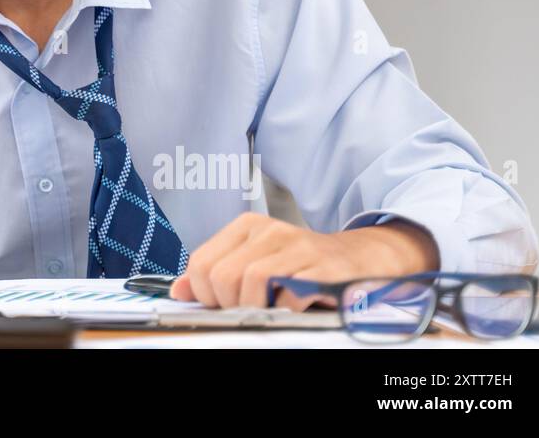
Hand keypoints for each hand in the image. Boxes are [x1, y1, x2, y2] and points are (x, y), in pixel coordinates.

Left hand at [168, 212, 439, 310]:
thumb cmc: (302, 264)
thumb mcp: (255, 260)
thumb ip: (216, 274)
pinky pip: (288, 295)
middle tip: (245, 311)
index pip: (201, 262)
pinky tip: (291, 307)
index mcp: (247, 227)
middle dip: (228, 304)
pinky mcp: (323, 268)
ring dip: (255, 308)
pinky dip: (284, 310)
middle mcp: (270, 230)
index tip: (219, 305)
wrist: (360, 259)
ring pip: (251, 283)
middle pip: (223, 276)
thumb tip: (178, 292)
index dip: (203, 293)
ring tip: (268, 309)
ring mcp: (298, 247)